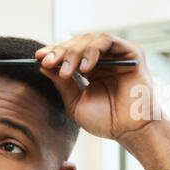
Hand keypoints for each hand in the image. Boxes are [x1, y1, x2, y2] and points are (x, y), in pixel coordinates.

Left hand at [34, 33, 156, 141]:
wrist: (129, 130)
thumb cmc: (106, 120)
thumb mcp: (75, 103)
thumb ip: (62, 84)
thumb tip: (43, 66)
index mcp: (90, 69)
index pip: (69, 54)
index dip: (54, 53)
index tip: (39, 57)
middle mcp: (103, 59)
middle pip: (77, 44)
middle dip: (61, 52)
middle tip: (49, 62)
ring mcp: (117, 55)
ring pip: (90, 39)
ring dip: (75, 52)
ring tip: (68, 71)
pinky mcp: (131, 53)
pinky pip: (108, 40)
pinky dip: (93, 50)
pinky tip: (86, 67)